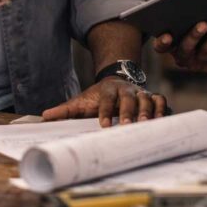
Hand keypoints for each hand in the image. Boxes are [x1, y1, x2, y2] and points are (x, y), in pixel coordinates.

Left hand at [41, 78, 167, 126]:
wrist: (115, 81)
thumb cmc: (97, 97)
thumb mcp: (80, 101)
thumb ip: (64, 110)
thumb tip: (44, 117)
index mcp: (108, 90)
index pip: (107, 99)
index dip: (106, 111)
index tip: (103, 125)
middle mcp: (126, 90)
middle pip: (130, 97)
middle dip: (130, 111)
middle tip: (128, 125)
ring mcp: (140, 92)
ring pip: (147, 98)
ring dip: (148, 111)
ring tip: (146, 125)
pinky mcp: (151, 97)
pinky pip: (160, 100)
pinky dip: (162, 108)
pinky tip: (162, 121)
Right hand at [153, 21, 206, 74]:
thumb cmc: (205, 29)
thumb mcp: (193, 21)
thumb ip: (188, 14)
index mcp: (172, 45)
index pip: (161, 46)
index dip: (162, 42)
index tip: (167, 35)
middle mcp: (184, 58)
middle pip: (186, 48)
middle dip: (195, 35)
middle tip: (203, 24)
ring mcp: (200, 65)